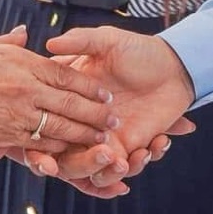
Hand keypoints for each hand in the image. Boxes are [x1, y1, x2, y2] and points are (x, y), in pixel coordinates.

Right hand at [0, 27, 116, 155]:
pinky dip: (56, 148)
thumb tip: (26, 34)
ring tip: (102, 139)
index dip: (89, 86)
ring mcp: (14, 115)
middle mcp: (22, 89)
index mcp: (21, 63)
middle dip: (96, 113)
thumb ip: (9, 43)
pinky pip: (37, 144)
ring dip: (83, 134)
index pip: (66, 75)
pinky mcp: (2, 137)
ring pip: (59, 127)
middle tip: (114, 120)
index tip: (105, 93)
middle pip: (70, 103)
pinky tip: (68, 150)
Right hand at [38, 27, 196, 193]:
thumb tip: (49, 44)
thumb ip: (80, 41)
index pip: (46, 133)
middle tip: (106, 155)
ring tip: (131, 157)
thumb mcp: (108, 40)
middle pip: (68, 163)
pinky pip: (128, 167)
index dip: (39, 153)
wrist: (173, 65)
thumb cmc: (137, 50)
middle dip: (84, 166)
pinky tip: (158, 143)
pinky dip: (140, 163)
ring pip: (97, 173)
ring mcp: (107, 139)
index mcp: (71, 103)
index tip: (48, 163)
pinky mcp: (131, 147)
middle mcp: (84, 126)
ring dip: (110, 173)